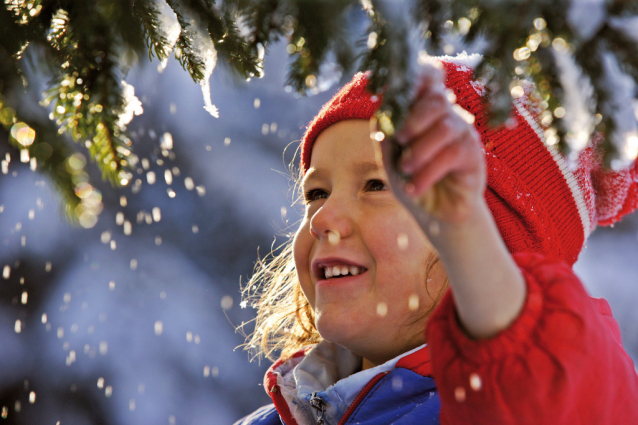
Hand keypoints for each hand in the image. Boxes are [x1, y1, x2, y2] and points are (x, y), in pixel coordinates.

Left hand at [381, 64, 485, 233]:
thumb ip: (385, 135)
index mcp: (424, 110)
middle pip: (437, 98)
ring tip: (405, 169)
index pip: (428, 78)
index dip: (418, 74)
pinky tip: (414, 188)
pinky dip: (428, 172)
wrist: (433, 214)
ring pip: (445, 126)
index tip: (398, 85)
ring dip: (419, 150)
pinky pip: (452, 154)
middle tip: (399, 140)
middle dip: (413, 118)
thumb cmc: (410, 179)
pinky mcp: (474, 155)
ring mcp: (463, 133)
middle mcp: (447, 116)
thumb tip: (381, 118)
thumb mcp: (389, 158)